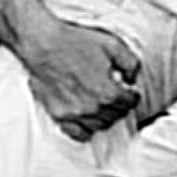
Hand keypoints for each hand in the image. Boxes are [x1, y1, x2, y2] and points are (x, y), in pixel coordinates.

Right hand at [0, 0, 139, 141]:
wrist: (44, 45)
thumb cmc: (74, 43)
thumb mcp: (112, 45)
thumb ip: (130, 63)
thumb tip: (132, 78)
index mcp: (107, 92)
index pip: (129, 103)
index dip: (132, 96)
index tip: (131, 93)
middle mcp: (92, 108)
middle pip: (115, 116)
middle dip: (119, 106)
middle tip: (118, 98)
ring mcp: (74, 114)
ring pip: (98, 126)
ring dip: (104, 118)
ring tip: (103, 107)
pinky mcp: (59, 115)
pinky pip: (77, 134)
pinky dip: (86, 129)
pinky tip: (87, 120)